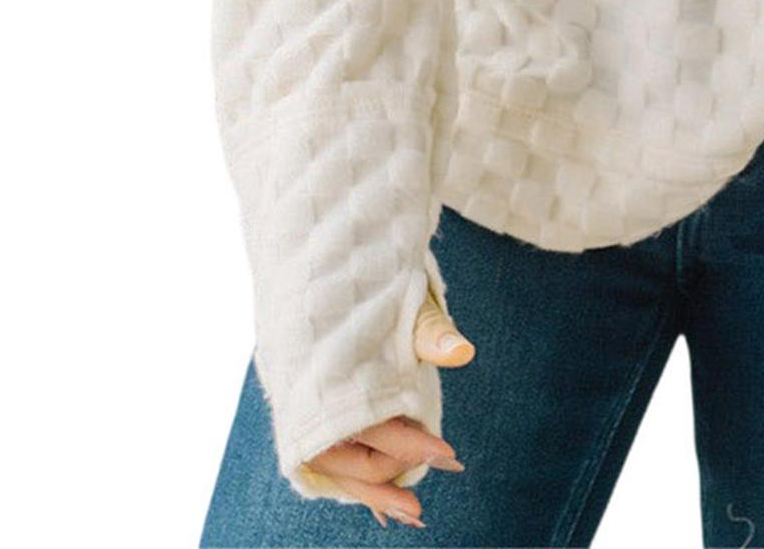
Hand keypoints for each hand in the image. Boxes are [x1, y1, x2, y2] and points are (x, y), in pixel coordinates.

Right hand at [298, 283, 474, 527]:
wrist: (316, 249)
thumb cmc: (367, 276)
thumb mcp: (404, 297)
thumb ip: (430, 330)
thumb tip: (465, 351)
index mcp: (333, 374)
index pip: (374, 428)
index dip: (412, 445)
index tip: (448, 454)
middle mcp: (310, 396)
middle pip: (350, 458)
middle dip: (390, 478)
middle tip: (425, 504)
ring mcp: (300, 404)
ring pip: (333, 464)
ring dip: (369, 489)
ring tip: (408, 513)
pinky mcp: (299, 406)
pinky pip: (324, 453)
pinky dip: (352, 476)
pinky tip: (376, 496)